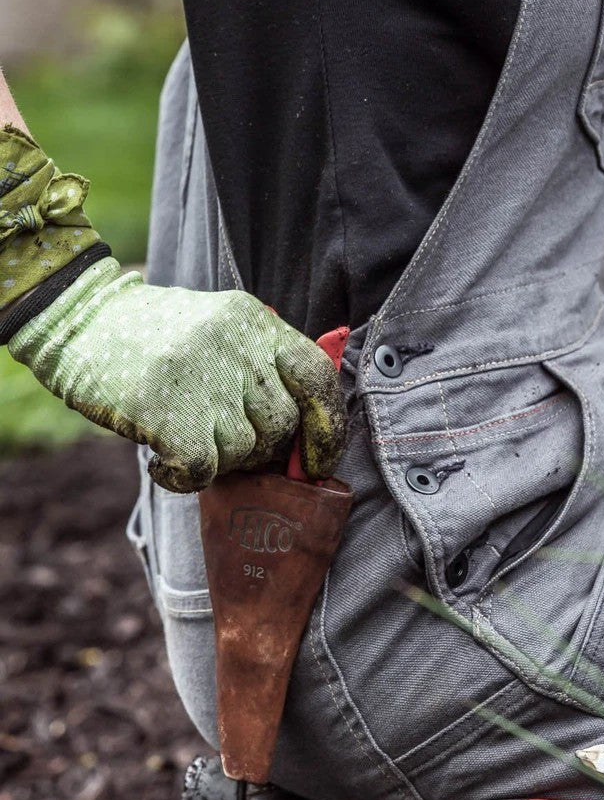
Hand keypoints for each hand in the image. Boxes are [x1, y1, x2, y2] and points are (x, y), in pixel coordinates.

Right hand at [9, 258, 346, 492]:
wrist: (79, 322)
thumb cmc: (151, 337)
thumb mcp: (217, 328)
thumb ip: (260, 364)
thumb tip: (301, 435)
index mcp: (254, 321)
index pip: (317, 375)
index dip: (328, 425)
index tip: (318, 459)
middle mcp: (236, 346)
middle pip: (281, 423)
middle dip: (260, 447)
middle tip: (221, 442)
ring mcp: (203, 377)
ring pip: (244, 449)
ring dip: (218, 459)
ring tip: (183, 439)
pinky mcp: (167, 410)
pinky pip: (203, 469)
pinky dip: (184, 478)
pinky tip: (162, 463)